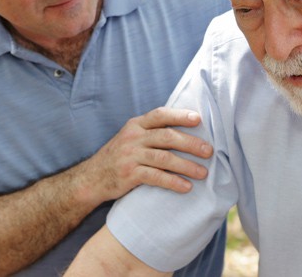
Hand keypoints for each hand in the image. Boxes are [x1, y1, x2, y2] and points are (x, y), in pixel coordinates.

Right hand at [80, 107, 212, 203]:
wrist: (91, 178)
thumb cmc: (120, 156)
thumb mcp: (132, 137)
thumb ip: (153, 132)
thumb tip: (187, 129)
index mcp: (136, 124)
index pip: (160, 115)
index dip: (180, 115)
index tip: (198, 119)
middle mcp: (133, 137)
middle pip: (167, 136)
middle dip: (191, 143)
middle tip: (209, 151)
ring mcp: (130, 155)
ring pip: (164, 158)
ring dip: (187, 166)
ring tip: (203, 173)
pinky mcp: (129, 174)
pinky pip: (156, 177)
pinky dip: (173, 182)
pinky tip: (186, 187)